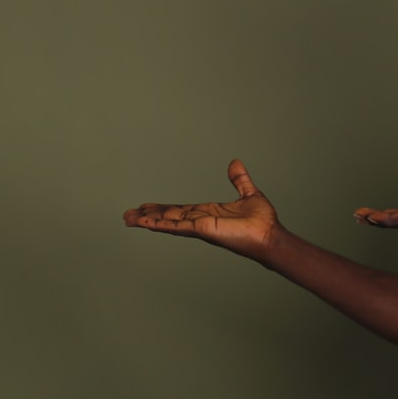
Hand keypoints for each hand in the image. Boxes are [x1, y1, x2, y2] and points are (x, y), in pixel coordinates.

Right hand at [123, 159, 279, 258]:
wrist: (270, 235)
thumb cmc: (262, 221)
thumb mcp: (249, 193)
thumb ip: (239, 179)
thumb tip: (235, 163)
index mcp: (208, 213)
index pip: (180, 210)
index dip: (162, 209)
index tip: (146, 207)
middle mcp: (201, 220)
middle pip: (169, 216)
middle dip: (149, 216)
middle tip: (128, 214)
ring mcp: (200, 226)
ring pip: (169, 222)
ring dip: (149, 220)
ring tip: (129, 219)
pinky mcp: (203, 229)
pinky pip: (178, 226)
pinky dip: (161, 225)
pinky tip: (147, 223)